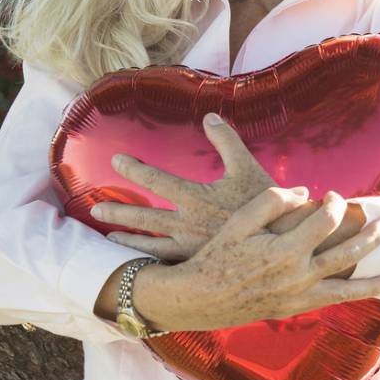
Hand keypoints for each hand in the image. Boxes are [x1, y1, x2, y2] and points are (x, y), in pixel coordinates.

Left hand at [93, 111, 288, 260]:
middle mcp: (187, 223)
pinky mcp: (198, 263)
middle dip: (117, 211)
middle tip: (96, 210)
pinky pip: (166, 263)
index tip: (117, 161)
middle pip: (142, 216)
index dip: (133, 169)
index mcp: (196, 197)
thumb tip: (209, 116)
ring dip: (126, 238)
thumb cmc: (269, 205)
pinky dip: (148, 260)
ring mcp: (190, 247)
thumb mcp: (248, 167)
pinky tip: (138, 261)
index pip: (155, 181)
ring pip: (149, 243)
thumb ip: (226, 140)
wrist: (284, 243)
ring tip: (109, 236)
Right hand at [132, 186, 379, 333]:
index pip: (325, 220)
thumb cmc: (218, 255)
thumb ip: (273, 202)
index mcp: (284, 249)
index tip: (332, 196)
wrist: (200, 298)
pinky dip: (362, 294)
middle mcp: (297, 275)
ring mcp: (299, 295)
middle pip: (347, 252)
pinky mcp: (296, 308)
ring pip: (347, 283)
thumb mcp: (240, 222)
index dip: (333, 204)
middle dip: (370, 235)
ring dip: (374, 272)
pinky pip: (336, 301)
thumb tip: (305, 191)